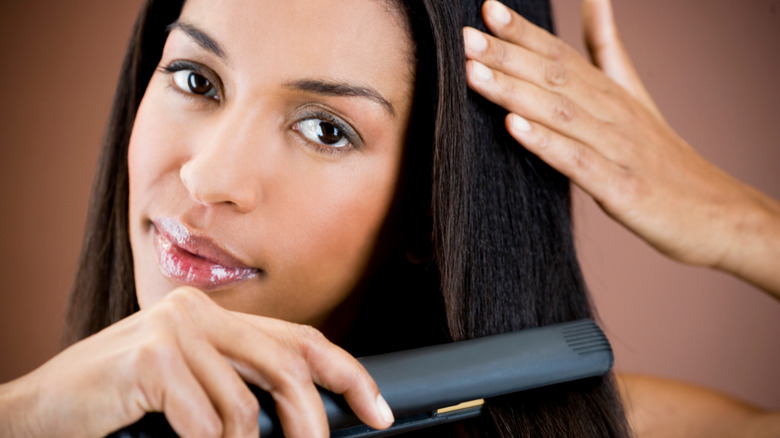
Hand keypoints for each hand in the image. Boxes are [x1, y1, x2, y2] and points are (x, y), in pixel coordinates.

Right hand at [0, 287, 392, 436]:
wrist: (39, 413)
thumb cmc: (119, 406)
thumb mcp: (190, 389)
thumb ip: (238, 387)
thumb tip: (302, 417)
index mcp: (216, 316)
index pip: (300, 339)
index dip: (348, 374)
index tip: (377, 410)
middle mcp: (199, 313)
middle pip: (287, 367)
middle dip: (312, 422)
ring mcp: (174, 330)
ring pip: (243, 408)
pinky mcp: (151, 357)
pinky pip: (205, 423)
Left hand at [463, 0, 779, 294]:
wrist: (715, 213)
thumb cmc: (662, 158)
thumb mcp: (635, 97)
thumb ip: (608, 51)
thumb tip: (594, 0)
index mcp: (611, 92)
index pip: (561, 54)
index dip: (523, 32)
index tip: (487, 9)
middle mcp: (613, 112)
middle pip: (554, 77)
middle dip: (506, 56)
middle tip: (465, 38)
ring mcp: (618, 148)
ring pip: (560, 112)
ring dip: (514, 91)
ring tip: (474, 73)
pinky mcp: (621, 187)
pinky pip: (577, 162)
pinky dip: (545, 143)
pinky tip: (513, 127)